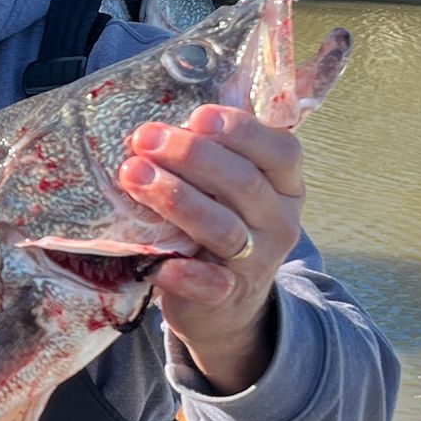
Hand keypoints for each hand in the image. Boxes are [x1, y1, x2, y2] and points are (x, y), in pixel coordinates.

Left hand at [117, 105, 304, 393]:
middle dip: (193, 156)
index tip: (196, 116)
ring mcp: (257, 261)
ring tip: (134, 176)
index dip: (241, 130)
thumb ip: (214, 151)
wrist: (228, 305)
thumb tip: (164, 115)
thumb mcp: (230, 187)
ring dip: (177, 199)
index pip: (281, 150)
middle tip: (146, 139)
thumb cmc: (221, 222)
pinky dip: (185, 274)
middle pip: (244, 183)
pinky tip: (159, 263)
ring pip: (223, 227)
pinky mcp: (228, 296)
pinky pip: (211, 284)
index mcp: (286, 185)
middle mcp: (279, 221)